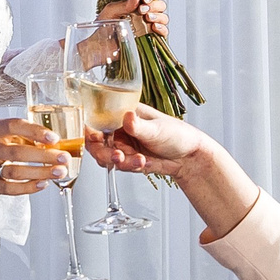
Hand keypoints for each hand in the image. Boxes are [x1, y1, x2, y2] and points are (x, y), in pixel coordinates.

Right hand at [0, 118, 72, 200]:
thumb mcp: (8, 138)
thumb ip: (28, 138)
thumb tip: (57, 145)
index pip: (14, 126)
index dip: (35, 131)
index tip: (54, 138)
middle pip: (17, 152)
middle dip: (44, 156)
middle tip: (64, 158)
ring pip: (15, 172)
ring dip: (41, 172)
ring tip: (59, 172)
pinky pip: (10, 188)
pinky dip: (29, 187)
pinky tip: (43, 183)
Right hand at [85, 101, 205, 178]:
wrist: (189, 158)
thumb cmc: (177, 135)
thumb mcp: (157, 128)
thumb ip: (139, 126)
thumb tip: (126, 117)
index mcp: (123, 113)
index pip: (98, 118)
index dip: (90, 128)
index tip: (93, 137)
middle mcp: (120, 129)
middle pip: (96, 141)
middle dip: (103, 151)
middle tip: (115, 155)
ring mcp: (122, 145)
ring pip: (105, 155)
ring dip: (116, 160)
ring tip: (132, 159)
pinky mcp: (127, 160)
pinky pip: (119, 166)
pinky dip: (128, 166)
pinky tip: (142, 162)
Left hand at [96, 0, 170, 40]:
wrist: (99, 46)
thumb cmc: (102, 26)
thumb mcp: (112, 11)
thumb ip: (126, 2)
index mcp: (135, 2)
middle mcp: (144, 12)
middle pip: (160, 4)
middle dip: (154, 5)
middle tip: (142, 10)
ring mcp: (148, 25)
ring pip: (163, 17)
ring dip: (158, 16)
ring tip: (148, 18)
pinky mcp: (149, 37)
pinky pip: (163, 32)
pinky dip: (162, 29)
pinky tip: (154, 27)